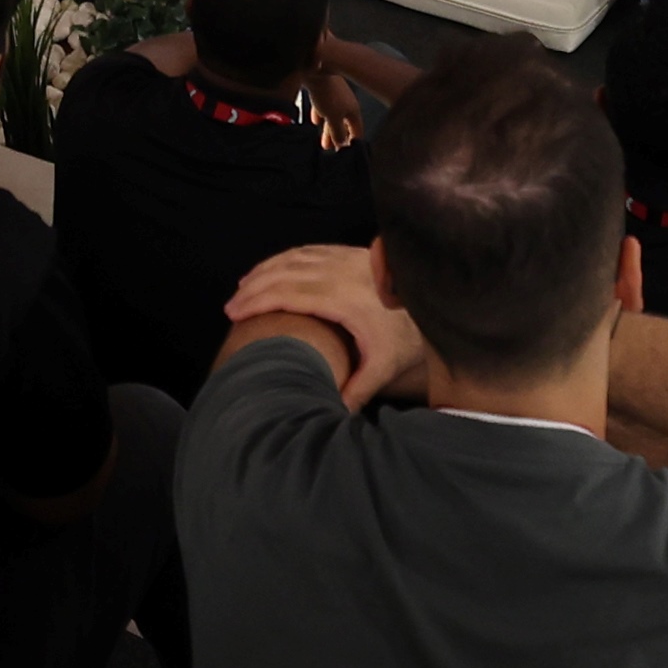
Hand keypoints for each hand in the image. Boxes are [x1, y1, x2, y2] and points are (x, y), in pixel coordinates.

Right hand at [228, 242, 424, 406]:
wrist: (437, 298)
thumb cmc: (408, 337)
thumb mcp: (383, 368)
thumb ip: (355, 390)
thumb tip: (330, 417)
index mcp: (341, 298)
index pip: (288, 293)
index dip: (257, 301)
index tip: (235, 312)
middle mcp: (341, 272)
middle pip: (284, 272)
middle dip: (253, 287)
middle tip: (230, 306)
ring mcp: (347, 257)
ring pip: (294, 256)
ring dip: (266, 269)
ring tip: (244, 287)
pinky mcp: (352, 252)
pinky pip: (310, 249)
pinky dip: (285, 258)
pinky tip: (274, 270)